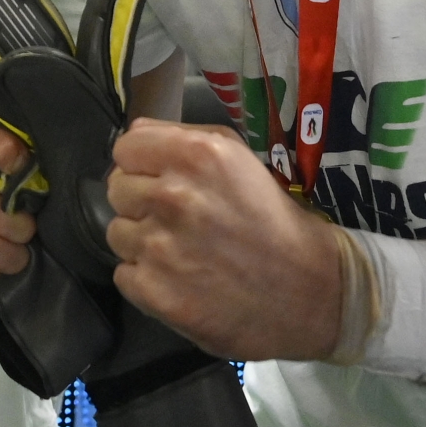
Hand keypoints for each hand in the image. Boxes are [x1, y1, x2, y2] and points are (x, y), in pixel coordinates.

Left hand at [104, 120, 344, 361]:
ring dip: (142, 242)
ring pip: (117, 233)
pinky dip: (146, 278)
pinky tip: (179, 279)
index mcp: (195, 155)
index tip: (159, 179)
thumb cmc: (272, 217)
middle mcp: (173, 196)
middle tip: (176, 219)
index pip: (125, 148)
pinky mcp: (155, 291)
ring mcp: (160, 247)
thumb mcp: (238, 158)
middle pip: (116, 189)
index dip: (140, 164)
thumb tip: (134, 135)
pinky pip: (124, 274)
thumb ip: (182, 137)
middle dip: (140, 202)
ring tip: (181, 251)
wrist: (309, 289)